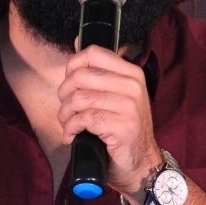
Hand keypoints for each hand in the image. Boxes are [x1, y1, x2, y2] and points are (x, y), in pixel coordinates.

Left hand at [57, 45, 160, 198]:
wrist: (141, 163)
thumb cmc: (123, 129)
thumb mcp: (117, 96)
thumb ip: (100, 72)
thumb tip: (76, 42)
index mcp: (131, 73)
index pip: (93, 53)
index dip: (72, 66)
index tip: (70, 84)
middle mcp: (133, 86)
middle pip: (80, 76)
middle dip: (64, 95)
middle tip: (67, 109)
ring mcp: (129, 106)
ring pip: (79, 99)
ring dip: (65, 115)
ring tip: (68, 124)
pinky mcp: (122, 126)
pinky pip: (84, 119)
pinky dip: (71, 129)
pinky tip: (72, 135)